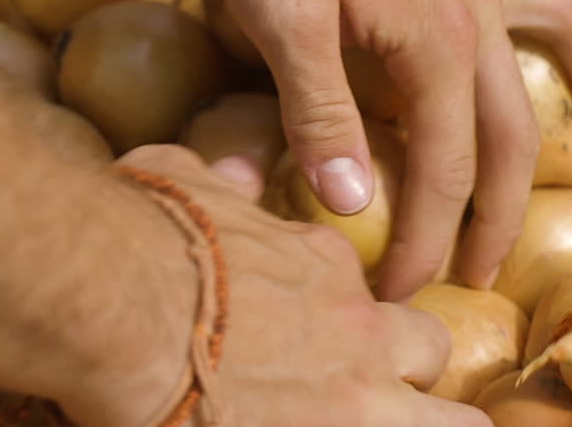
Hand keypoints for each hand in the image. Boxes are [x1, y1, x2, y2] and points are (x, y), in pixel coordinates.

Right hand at [62, 145, 489, 426]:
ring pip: (454, 426)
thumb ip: (225, 183)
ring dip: (423, 422)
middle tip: (363, 391)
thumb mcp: (183, 183)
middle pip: (431, 353)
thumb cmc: (139, 235)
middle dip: (411, 374)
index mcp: (321, 262)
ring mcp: (353, 401)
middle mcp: (356, 329)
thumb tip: (240, 170)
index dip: (342, 313)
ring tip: (376, 421)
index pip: (367, 290)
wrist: (117, 303)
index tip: (307, 330)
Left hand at [208, 0, 538, 300]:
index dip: (419, 239)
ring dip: (558, 132)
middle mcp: (474, 18)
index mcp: (434, 45)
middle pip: (501, 141)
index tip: (394, 290)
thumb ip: (319, 113)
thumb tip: (352, 203)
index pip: (441, 170)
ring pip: (542, 75)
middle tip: (462, 278)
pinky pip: (543, 7)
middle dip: (486, 218)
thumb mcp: (282, 23)